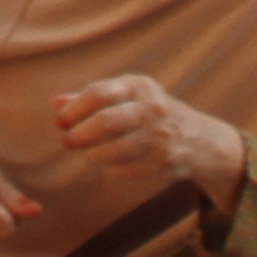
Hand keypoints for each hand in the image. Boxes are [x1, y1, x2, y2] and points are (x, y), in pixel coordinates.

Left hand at [50, 74, 247, 217]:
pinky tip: (109, 165)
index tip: (60, 121)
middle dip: (81, 134)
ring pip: (116, 150)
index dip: (74, 109)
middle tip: (68, 141)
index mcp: (140, 87)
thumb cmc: (150, 113)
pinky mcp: (164, 162)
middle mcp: (153, 109)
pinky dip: (111, 169)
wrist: (199, 140)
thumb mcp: (127, 96)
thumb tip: (56, 103)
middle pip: (107, 121)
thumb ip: (91, 98)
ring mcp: (161, 137)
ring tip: (87, 155)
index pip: (99, 93)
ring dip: (93, 155)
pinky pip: (126, 170)